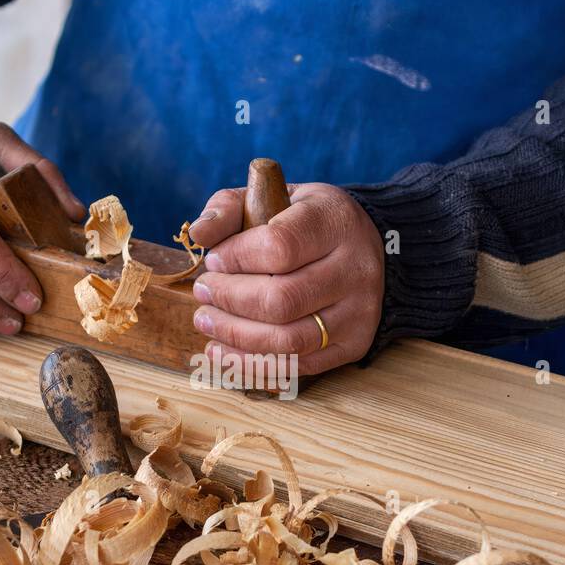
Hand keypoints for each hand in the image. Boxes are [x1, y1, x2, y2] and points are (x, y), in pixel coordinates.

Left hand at [187, 183, 384, 373]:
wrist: (364, 250)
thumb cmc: (306, 224)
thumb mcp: (273, 198)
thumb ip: (230, 208)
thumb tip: (199, 234)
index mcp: (336, 222)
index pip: (280, 246)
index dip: (236, 258)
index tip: (214, 260)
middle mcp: (355, 269)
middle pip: (281, 299)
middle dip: (229, 299)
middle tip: (203, 291)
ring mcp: (359, 312)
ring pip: (288, 340)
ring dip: (235, 335)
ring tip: (206, 320)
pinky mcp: (354, 345)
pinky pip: (297, 366)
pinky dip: (251, 363)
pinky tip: (222, 349)